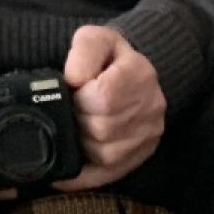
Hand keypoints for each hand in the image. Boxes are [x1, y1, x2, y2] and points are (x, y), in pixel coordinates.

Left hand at [52, 26, 166, 192]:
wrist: (132, 71)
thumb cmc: (108, 57)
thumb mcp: (94, 38)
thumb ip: (82, 52)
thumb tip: (72, 80)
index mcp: (140, 75)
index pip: (104, 97)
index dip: (81, 96)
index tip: (74, 89)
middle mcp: (150, 109)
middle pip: (102, 128)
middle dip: (78, 118)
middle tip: (72, 108)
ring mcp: (147, 137)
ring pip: (104, 154)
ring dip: (81, 141)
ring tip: (77, 124)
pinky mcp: (138, 157)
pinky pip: (107, 176)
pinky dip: (81, 176)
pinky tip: (63, 171)